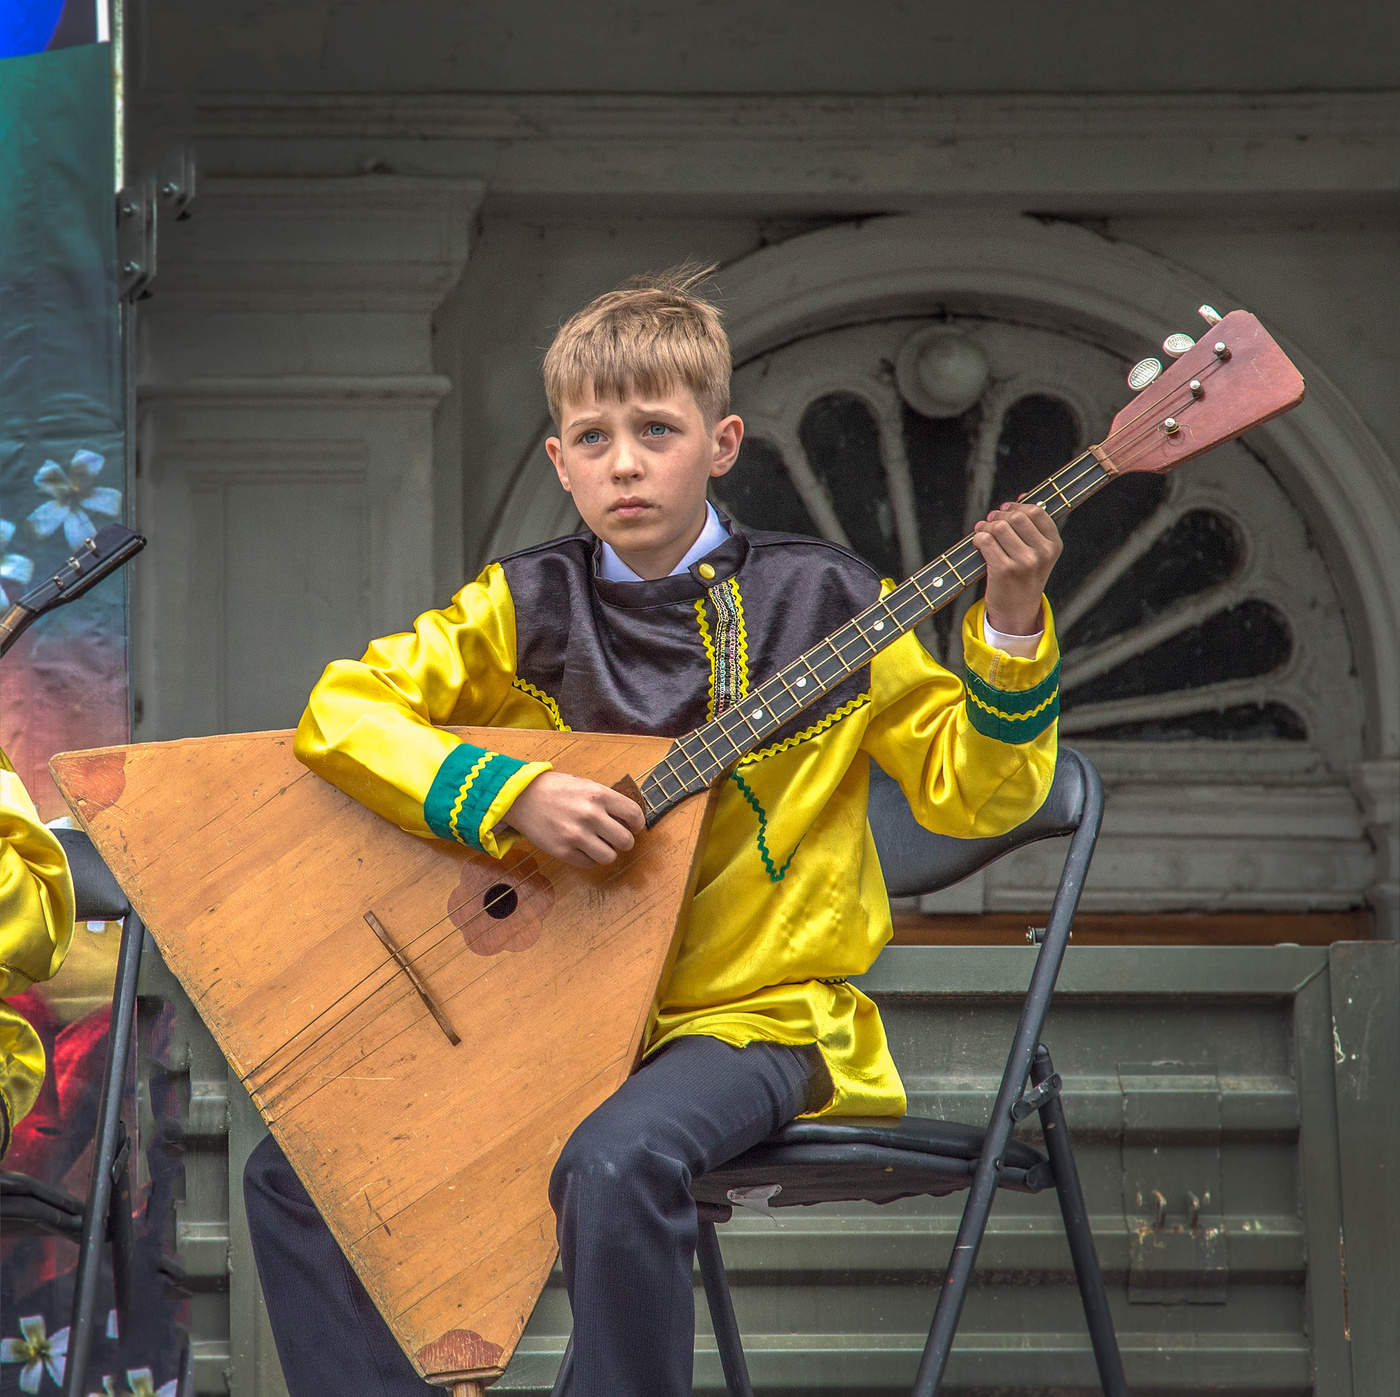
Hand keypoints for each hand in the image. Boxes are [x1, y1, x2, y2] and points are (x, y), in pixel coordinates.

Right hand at [501, 770, 645, 867]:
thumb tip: (628, 822)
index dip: (638, 824)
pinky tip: (580, 846)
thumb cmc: (556, 789)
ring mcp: (576, 835)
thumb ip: (607, 802)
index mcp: (599, 795)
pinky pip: (588, 863)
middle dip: (624, 841)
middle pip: (626, 841)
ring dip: (606, 852)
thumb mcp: (586, 785)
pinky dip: (588, 858)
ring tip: (597, 843)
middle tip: (615, 838)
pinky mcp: (562, 851)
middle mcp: (590, 815)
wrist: (521, 797)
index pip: (635, 815)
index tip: (633, 827)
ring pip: (610, 857)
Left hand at [972, 499, 1061, 636]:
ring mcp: (1024, 562)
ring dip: (985, 526)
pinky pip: (985, 540)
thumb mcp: (1037, 552)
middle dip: (998, 516)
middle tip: (989, 522)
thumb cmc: (1024, 577)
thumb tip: (1021, 496)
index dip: (1016, 506)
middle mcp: (1042, 553)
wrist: (1016, 610)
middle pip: (1015, 516)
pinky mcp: (1004, 570)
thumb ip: (1031, 526)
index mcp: (1053, 545)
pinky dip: (978, 538)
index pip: (1036, 511)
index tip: (1005, 510)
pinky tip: (978, 543)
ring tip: (982, 532)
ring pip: (998, 526)